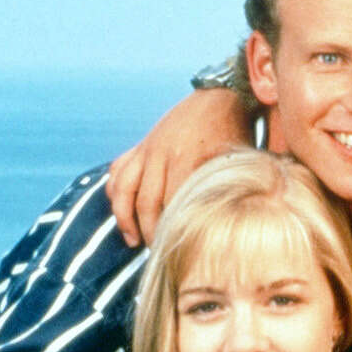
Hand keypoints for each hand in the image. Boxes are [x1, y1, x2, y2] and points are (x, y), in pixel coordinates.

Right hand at [106, 88, 249, 245]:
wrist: (221, 96)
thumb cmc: (236, 133)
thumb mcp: (235, 160)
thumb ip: (224, 188)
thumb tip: (223, 224)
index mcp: (189, 159)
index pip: (173, 205)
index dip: (174, 231)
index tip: (179, 250)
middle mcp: (162, 154)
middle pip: (147, 204)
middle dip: (151, 232)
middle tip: (159, 254)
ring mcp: (148, 148)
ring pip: (124, 189)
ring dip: (125, 219)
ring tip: (134, 241)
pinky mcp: (142, 145)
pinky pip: (119, 171)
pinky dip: (115, 192)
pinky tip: (122, 212)